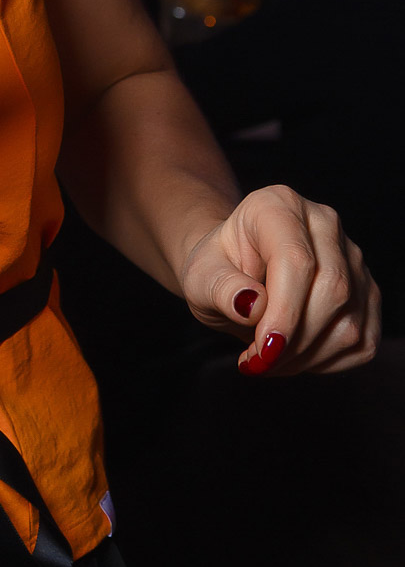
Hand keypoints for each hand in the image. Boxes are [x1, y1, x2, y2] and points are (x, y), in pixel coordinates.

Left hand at [181, 185, 379, 376]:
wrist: (233, 271)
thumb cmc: (216, 269)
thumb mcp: (200, 277)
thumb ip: (221, 288)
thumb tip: (251, 304)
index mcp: (278, 205)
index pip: (296, 259)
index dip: (284, 312)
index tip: (264, 350)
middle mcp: (324, 223)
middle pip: (331, 291)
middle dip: (294, 340)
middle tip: (258, 361)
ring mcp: (352, 257)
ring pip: (350, 322)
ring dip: (306, 356)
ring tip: (268, 357)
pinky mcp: (366, 292)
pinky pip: (362, 342)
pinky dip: (326, 361)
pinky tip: (293, 354)